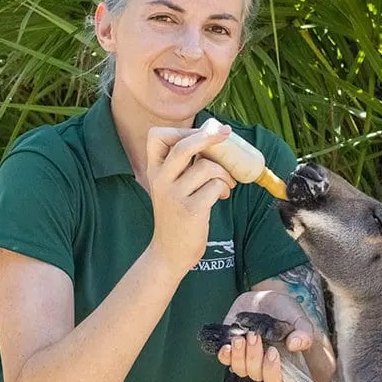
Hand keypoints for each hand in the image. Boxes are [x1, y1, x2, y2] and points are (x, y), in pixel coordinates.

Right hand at [146, 125, 237, 274]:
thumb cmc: (176, 214)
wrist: (169, 252)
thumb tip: (213, 135)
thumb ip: (185, 164)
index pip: (157, 136)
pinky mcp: (191, 210)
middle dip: (208, 136)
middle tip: (225, 133)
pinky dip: (224, 188)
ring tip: (226, 183)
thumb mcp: (171, 186)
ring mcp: (174, 195)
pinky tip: (222, 196)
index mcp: (154, 170)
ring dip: (224, 172)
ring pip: (206, 167)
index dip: (183, 130)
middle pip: (183, 146)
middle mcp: (161, 180)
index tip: (203, 131)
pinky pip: (215, 186)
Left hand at [218, 290, 314, 381]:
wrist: (265, 298)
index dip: (273, 373)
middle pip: (257, 375)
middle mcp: (265, 366)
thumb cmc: (285, 311)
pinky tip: (228, 345)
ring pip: (240, 369)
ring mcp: (247, 359)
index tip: (273, 352)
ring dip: (239, 355)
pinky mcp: (233, 351)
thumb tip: (295, 345)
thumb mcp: (298, 318)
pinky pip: (226, 360)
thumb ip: (303, 332)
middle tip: (255, 336)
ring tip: (241, 337)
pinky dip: (225, 355)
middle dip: (254, 357)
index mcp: (285, 364)